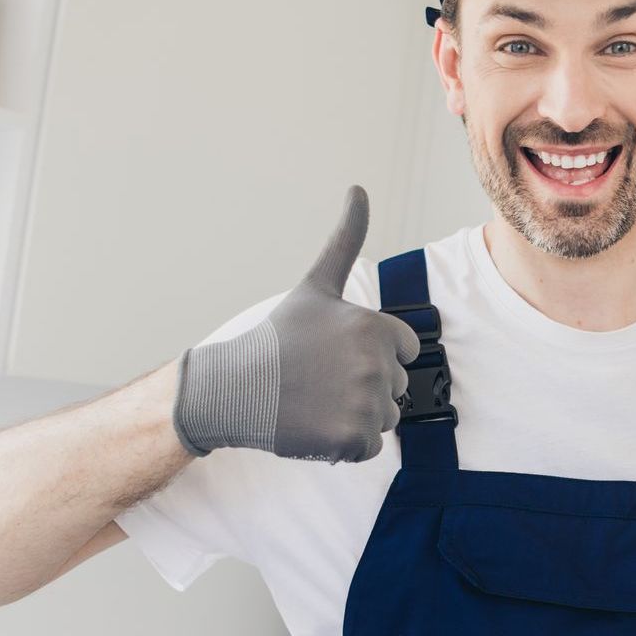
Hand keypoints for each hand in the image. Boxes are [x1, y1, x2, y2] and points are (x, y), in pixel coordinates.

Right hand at [172, 185, 421, 462]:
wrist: (232, 389)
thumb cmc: (277, 337)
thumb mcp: (316, 285)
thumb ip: (346, 239)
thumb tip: (359, 187)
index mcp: (374, 326)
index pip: (404, 350)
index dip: (372, 355)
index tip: (334, 353)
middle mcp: (376, 364)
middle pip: (395, 387)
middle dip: (362, 389)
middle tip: (319, 380)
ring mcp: (365, 403)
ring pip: (384, 418)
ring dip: (354, 417)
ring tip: (315, 401)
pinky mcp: (353, 439)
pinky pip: (368, 448)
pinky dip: (343, 445)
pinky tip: (312, 426)